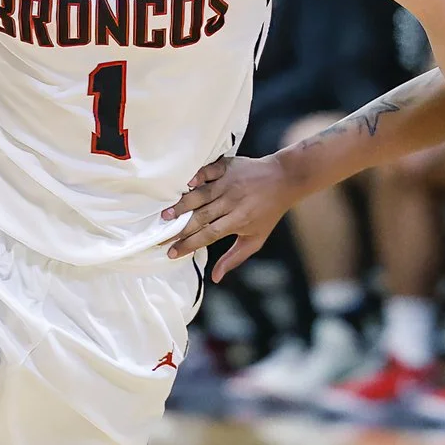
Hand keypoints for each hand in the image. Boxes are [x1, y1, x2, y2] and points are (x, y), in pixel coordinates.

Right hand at [163, 155, 298, 277]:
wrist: (284, 179)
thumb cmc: (268, 212)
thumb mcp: (256, 239)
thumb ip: (234, 258)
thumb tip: (215, 278)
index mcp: (238, 220)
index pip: (209, 235)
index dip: (189, 244)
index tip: (172, 252)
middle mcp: (232, 202)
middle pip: (201, 217)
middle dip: (179, 228)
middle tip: (160, 236)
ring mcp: (229, 183)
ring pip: (201, 196)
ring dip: (182, 205)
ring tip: (165, 215)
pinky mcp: (228, 167)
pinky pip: (209, 171)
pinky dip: (198, 176)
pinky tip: (186, 184)